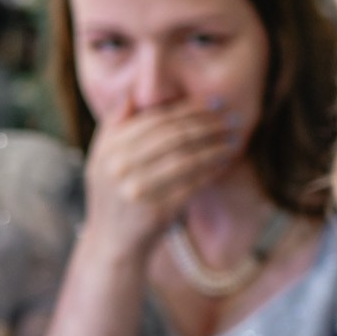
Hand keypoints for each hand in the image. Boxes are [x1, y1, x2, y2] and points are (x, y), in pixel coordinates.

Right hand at [81, 100, 242, 255]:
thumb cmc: (114, 194)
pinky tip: (225, 163)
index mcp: (109, 148)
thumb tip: (132, 93)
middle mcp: (119, 166)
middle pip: (174, 136)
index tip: (215, 102)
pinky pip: (192, 184)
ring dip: (215, 146)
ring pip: (187, 159)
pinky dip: (211, 171)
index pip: (156, 120)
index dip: (189, 109)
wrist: (112, 242)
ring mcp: (136, 189)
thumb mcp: (102, 158)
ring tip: (234, 139)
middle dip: (208, 124)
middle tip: (232, 118)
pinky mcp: (156, 210)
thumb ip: (115, 125)